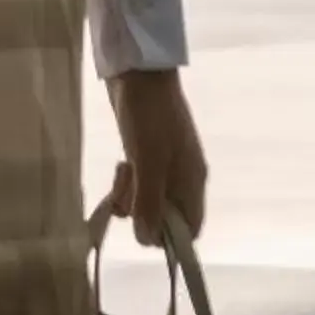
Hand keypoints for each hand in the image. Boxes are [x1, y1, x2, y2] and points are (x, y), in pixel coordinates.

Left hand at [106, 68, 208, 249]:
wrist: (139, 74)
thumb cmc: (148, 117)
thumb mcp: (148, 162)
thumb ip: (149, 201)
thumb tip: (147, 239)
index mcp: (193, 182)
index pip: (190, 228)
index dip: (169, 237)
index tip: (143, 226)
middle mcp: (183, 179)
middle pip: (165, 217)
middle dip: (142, 211)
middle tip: (126, 192)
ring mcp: (165, 166)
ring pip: (147, 200)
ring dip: (130, 195)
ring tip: (122, 172)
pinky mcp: (147, 155)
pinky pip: (139, 183)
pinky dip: (127, 181)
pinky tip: (121, 165)